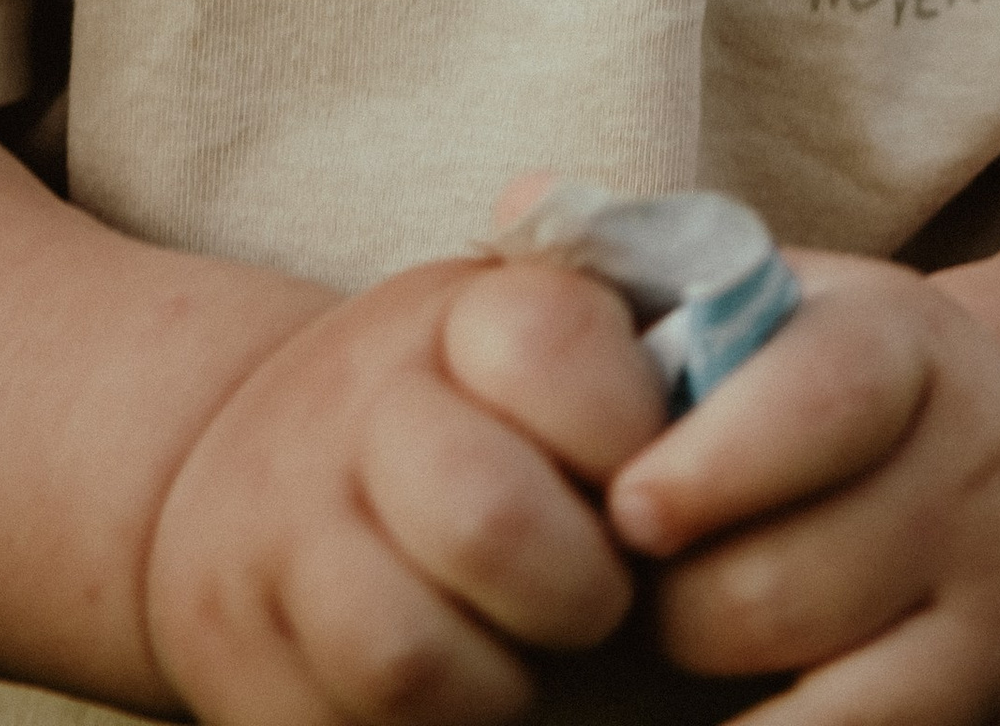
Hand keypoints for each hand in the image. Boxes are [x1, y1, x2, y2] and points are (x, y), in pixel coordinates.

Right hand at [146, 256, 665, 725]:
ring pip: (409, 653)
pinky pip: (366, 720)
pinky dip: (445, 720)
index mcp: (461, 314)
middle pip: (487, 517)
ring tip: (529, 649)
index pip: (552, 339)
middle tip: (603, 595)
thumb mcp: (552, 353)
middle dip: (578, 587)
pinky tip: (469, 689)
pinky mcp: (251, 657)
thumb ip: (648, 346)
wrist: (261, 489)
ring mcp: (288, 529)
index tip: (643, 481)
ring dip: (501, 678)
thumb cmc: (481, 427)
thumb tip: (748, 327)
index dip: (624, 433)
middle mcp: (357, 404)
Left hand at [605, 252, 999, 725]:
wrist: (981, 494)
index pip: (826, 398)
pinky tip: (714, 714)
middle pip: (786, 587)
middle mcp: (980, 477)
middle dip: (675, 610)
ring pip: (823, 706)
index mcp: (911, 347)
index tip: (627, 512)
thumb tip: (522, 200)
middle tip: (632, 599)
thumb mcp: (759, 308)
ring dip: (715, 698)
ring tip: (679, 654)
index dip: (714, 464)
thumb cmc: (802, 401)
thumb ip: (642, 265)